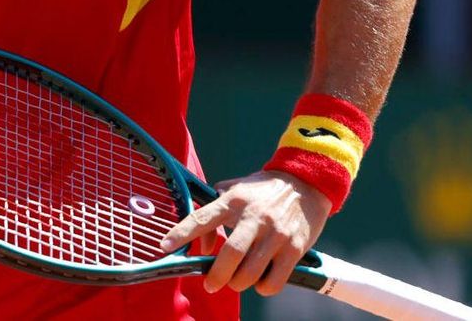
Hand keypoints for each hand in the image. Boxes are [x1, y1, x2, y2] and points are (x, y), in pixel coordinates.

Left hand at [159, 170, 330, 296]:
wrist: (306, 183)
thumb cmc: (262, 191)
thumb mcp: (235, 192)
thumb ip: (213, 213)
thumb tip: (200, 246)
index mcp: (233, 200)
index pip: (202, 218)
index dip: (181, 233)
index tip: (164, 247)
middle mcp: (254, 216)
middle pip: (230, 254)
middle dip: (216, 275)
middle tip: (210, 283)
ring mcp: (276, 233)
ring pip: (250, 273)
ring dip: (238, 283)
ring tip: (236, 281)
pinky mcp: (295, 248)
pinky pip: (274, 281)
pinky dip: (262, 288)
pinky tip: (260, 281)